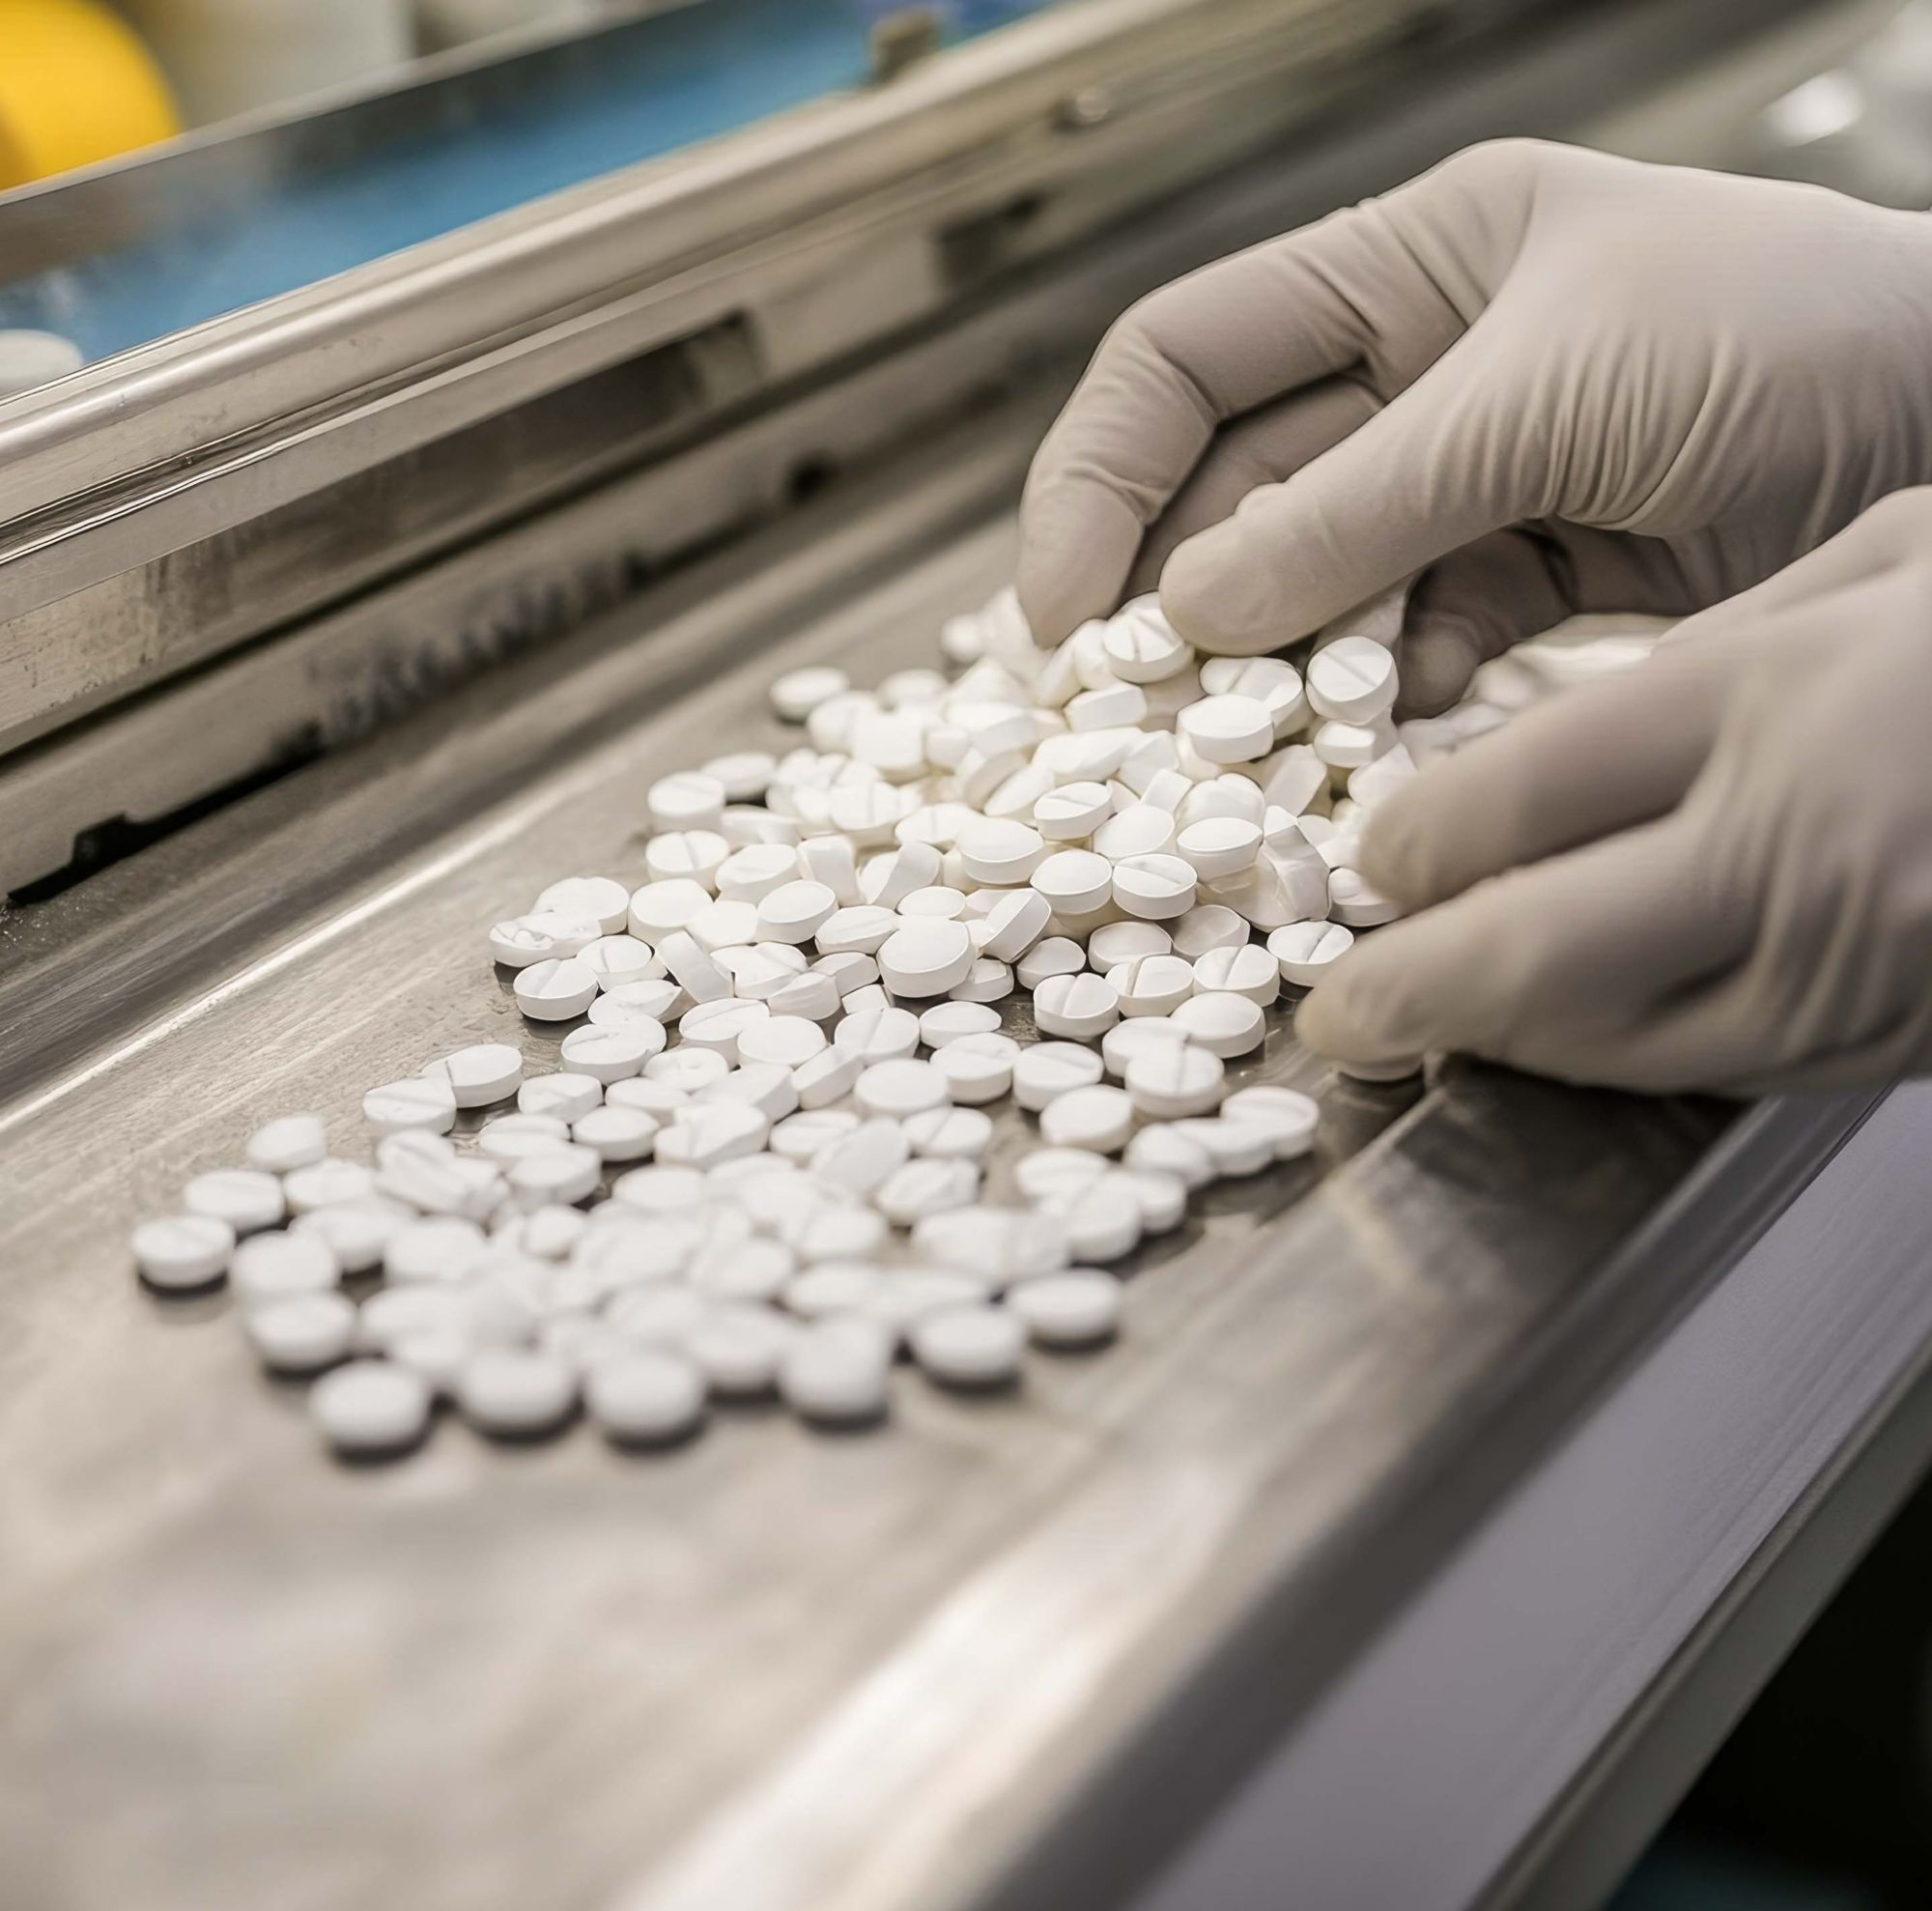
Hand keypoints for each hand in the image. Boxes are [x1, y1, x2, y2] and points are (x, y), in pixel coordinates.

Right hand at [1017, 140, 1931, 712]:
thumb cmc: (1788, 340)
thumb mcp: (1550, 400)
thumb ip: (1361, 505)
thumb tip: (1188, 608)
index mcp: (1407, 264)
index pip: (1184, 358)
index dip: (1096, 478)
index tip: (1059, 611)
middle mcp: (1419, 368)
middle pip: (1231, 485)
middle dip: (1171, 598)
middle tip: (1126, 715)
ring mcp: (1471, 480)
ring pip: (1310, 583)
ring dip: (1271, 666)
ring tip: (1237, 746)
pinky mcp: (1529, 577)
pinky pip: (1409, 644)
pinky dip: (1380, 699)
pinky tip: (1372, 742)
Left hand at [1295, 490, 1931, 1093]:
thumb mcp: (1888, 555)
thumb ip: (1708, 639)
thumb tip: (1563, 727)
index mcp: (1768, 695)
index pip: (1509, 801)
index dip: (1408, 845)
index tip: (1371, 855)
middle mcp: (1799, 841)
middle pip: (1527, 955)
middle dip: (1402, 992)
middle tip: (1335, 1015)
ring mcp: (1853, 960)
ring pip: (1612, 1046)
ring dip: (1502, 1042)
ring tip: (1433, 1026)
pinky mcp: (1896, 1039)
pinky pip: (1718, 1074)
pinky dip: (1625, 1056)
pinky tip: (1579, 1032)